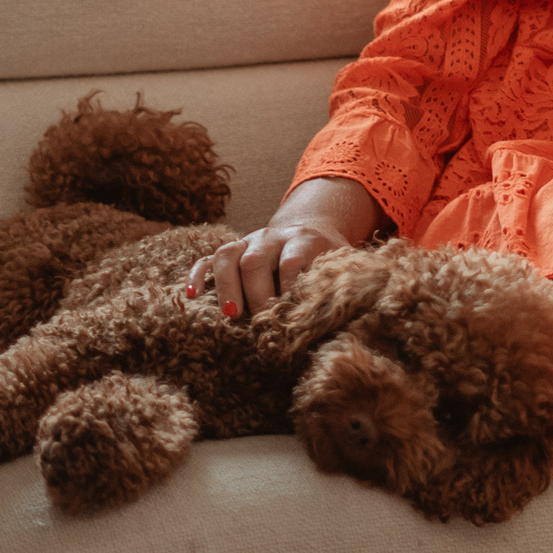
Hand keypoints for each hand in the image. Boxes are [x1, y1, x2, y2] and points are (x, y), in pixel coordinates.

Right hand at [185, 176, 379, 320]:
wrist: (311, 229)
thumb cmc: (329, 261)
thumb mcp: (342, 267)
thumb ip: (345, 286)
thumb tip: (362, 320)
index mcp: (306, 240)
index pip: (294, 261)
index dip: (289, 288)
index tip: (289, 317)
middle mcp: (273, 237)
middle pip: (257, 259)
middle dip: (256, 293)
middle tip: (258, 324)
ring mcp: (248, 241)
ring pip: (228, 254)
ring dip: (225, 285)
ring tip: (229, 316)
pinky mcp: (231, 250)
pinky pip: (207, 258)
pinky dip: (197, 274)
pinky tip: (190, 295)